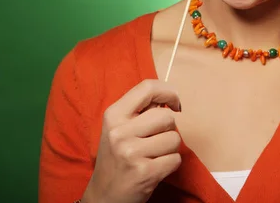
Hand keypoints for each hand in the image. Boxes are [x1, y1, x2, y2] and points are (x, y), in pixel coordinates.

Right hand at [83, 79, 181, 202]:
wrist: (104, 197)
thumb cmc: (117, 157)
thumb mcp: (119, 128)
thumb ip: (141, 110)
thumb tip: (170, 98)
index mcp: (113, 115)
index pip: (147, 88)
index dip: (168, 92)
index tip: (175, 103)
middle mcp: (120, 132)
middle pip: (167, 117)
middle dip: (169, 128)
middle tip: (156, 139)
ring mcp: (131, 153)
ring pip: (174, 138)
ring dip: (170, 148)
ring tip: (153, 155)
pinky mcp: (144, 172)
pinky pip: (176, 159)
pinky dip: (171, 164)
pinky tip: (155, 168)